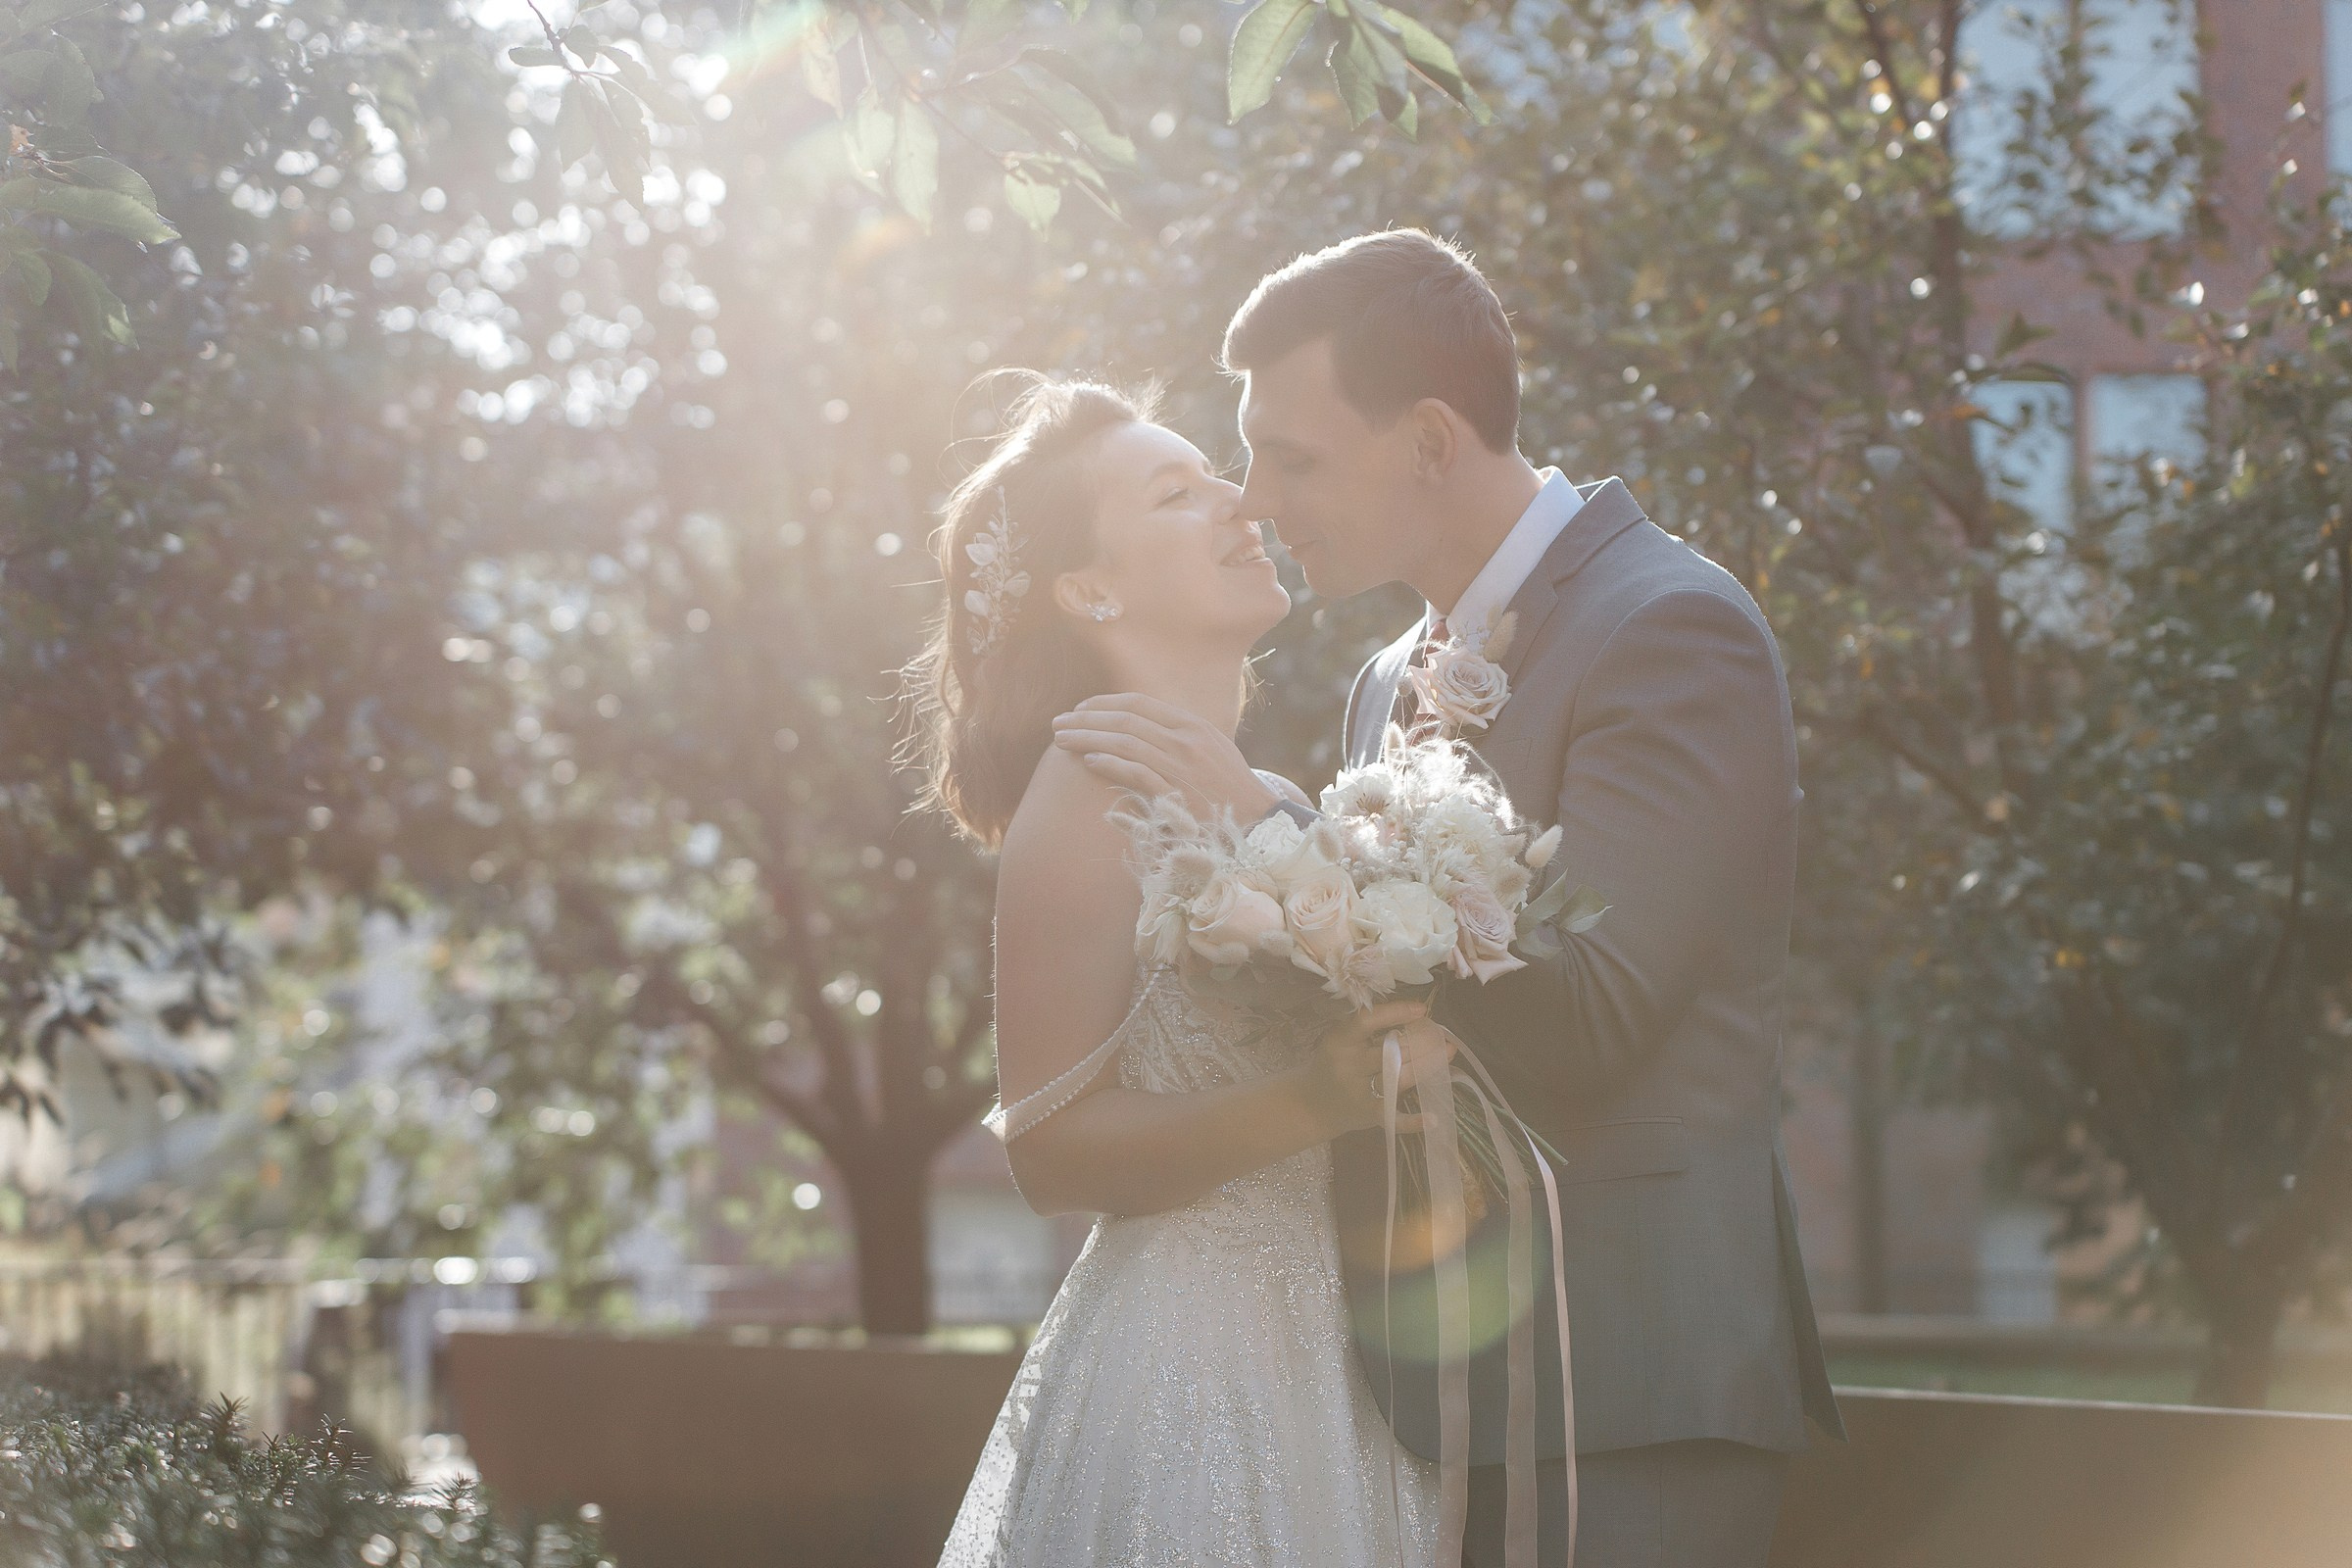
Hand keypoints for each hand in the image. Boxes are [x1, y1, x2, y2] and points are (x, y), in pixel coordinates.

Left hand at [1051, 693, 1279, 820]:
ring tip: (1061, 740)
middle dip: (1085, 718)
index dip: (1104, 702)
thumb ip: (1179, 735)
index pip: (1138, 703)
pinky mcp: (1176, 793)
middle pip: (1125, 718)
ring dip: (1087, 738)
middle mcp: (1185, 739)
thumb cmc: (1229, 788)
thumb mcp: (1211, 748)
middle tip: (1058, 722)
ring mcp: (1180, 765)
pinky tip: (1089, 761)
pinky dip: (1110, 763)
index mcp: (1192, 724)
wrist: (1256, 822)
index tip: (1081, 708)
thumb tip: (1143, 728)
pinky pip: (1136, 771)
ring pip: (1124, 741)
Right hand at [1298, 999, 1455, 1138]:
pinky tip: (1433, 1118)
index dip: (1396, 1013)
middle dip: (1423, 1042)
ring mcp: (1357, 1091)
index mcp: (1340, 1040)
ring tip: (1449, 1053)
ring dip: (1428, 1066)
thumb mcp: (1340, 1041)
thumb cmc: (1331, 1065)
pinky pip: (1392, 1117)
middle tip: (1443, 1035)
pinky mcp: (1366, 1115)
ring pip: (1399, 1077)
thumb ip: (1369, 1030)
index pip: (1368, 1020)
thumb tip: (1413, 1016)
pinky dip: (1412, 1121)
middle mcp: (1348, 1064)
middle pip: (1392, 1051)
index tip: (1421, 1009)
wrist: (1308, 1106)